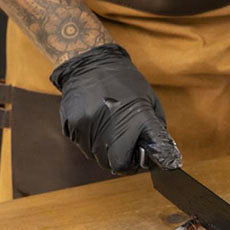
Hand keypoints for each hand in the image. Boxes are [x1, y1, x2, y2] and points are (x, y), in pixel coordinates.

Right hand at [50, 43, 181, 173]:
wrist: (91, 64)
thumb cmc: (125, 83)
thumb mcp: (150, 102)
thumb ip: (154, 131)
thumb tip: (157, 155)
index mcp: (138, 120)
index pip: (134, 161)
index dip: (136, 165)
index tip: (139, 159)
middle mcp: (111, 126)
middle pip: (114, 165)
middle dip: (121, 160)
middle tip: (125, 147)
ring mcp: (89, 127)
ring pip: (97, 157)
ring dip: (105, 150)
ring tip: (109, 129)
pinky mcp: (72, 125)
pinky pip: (82, 145)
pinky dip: (90, 140)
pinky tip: (96, 122)